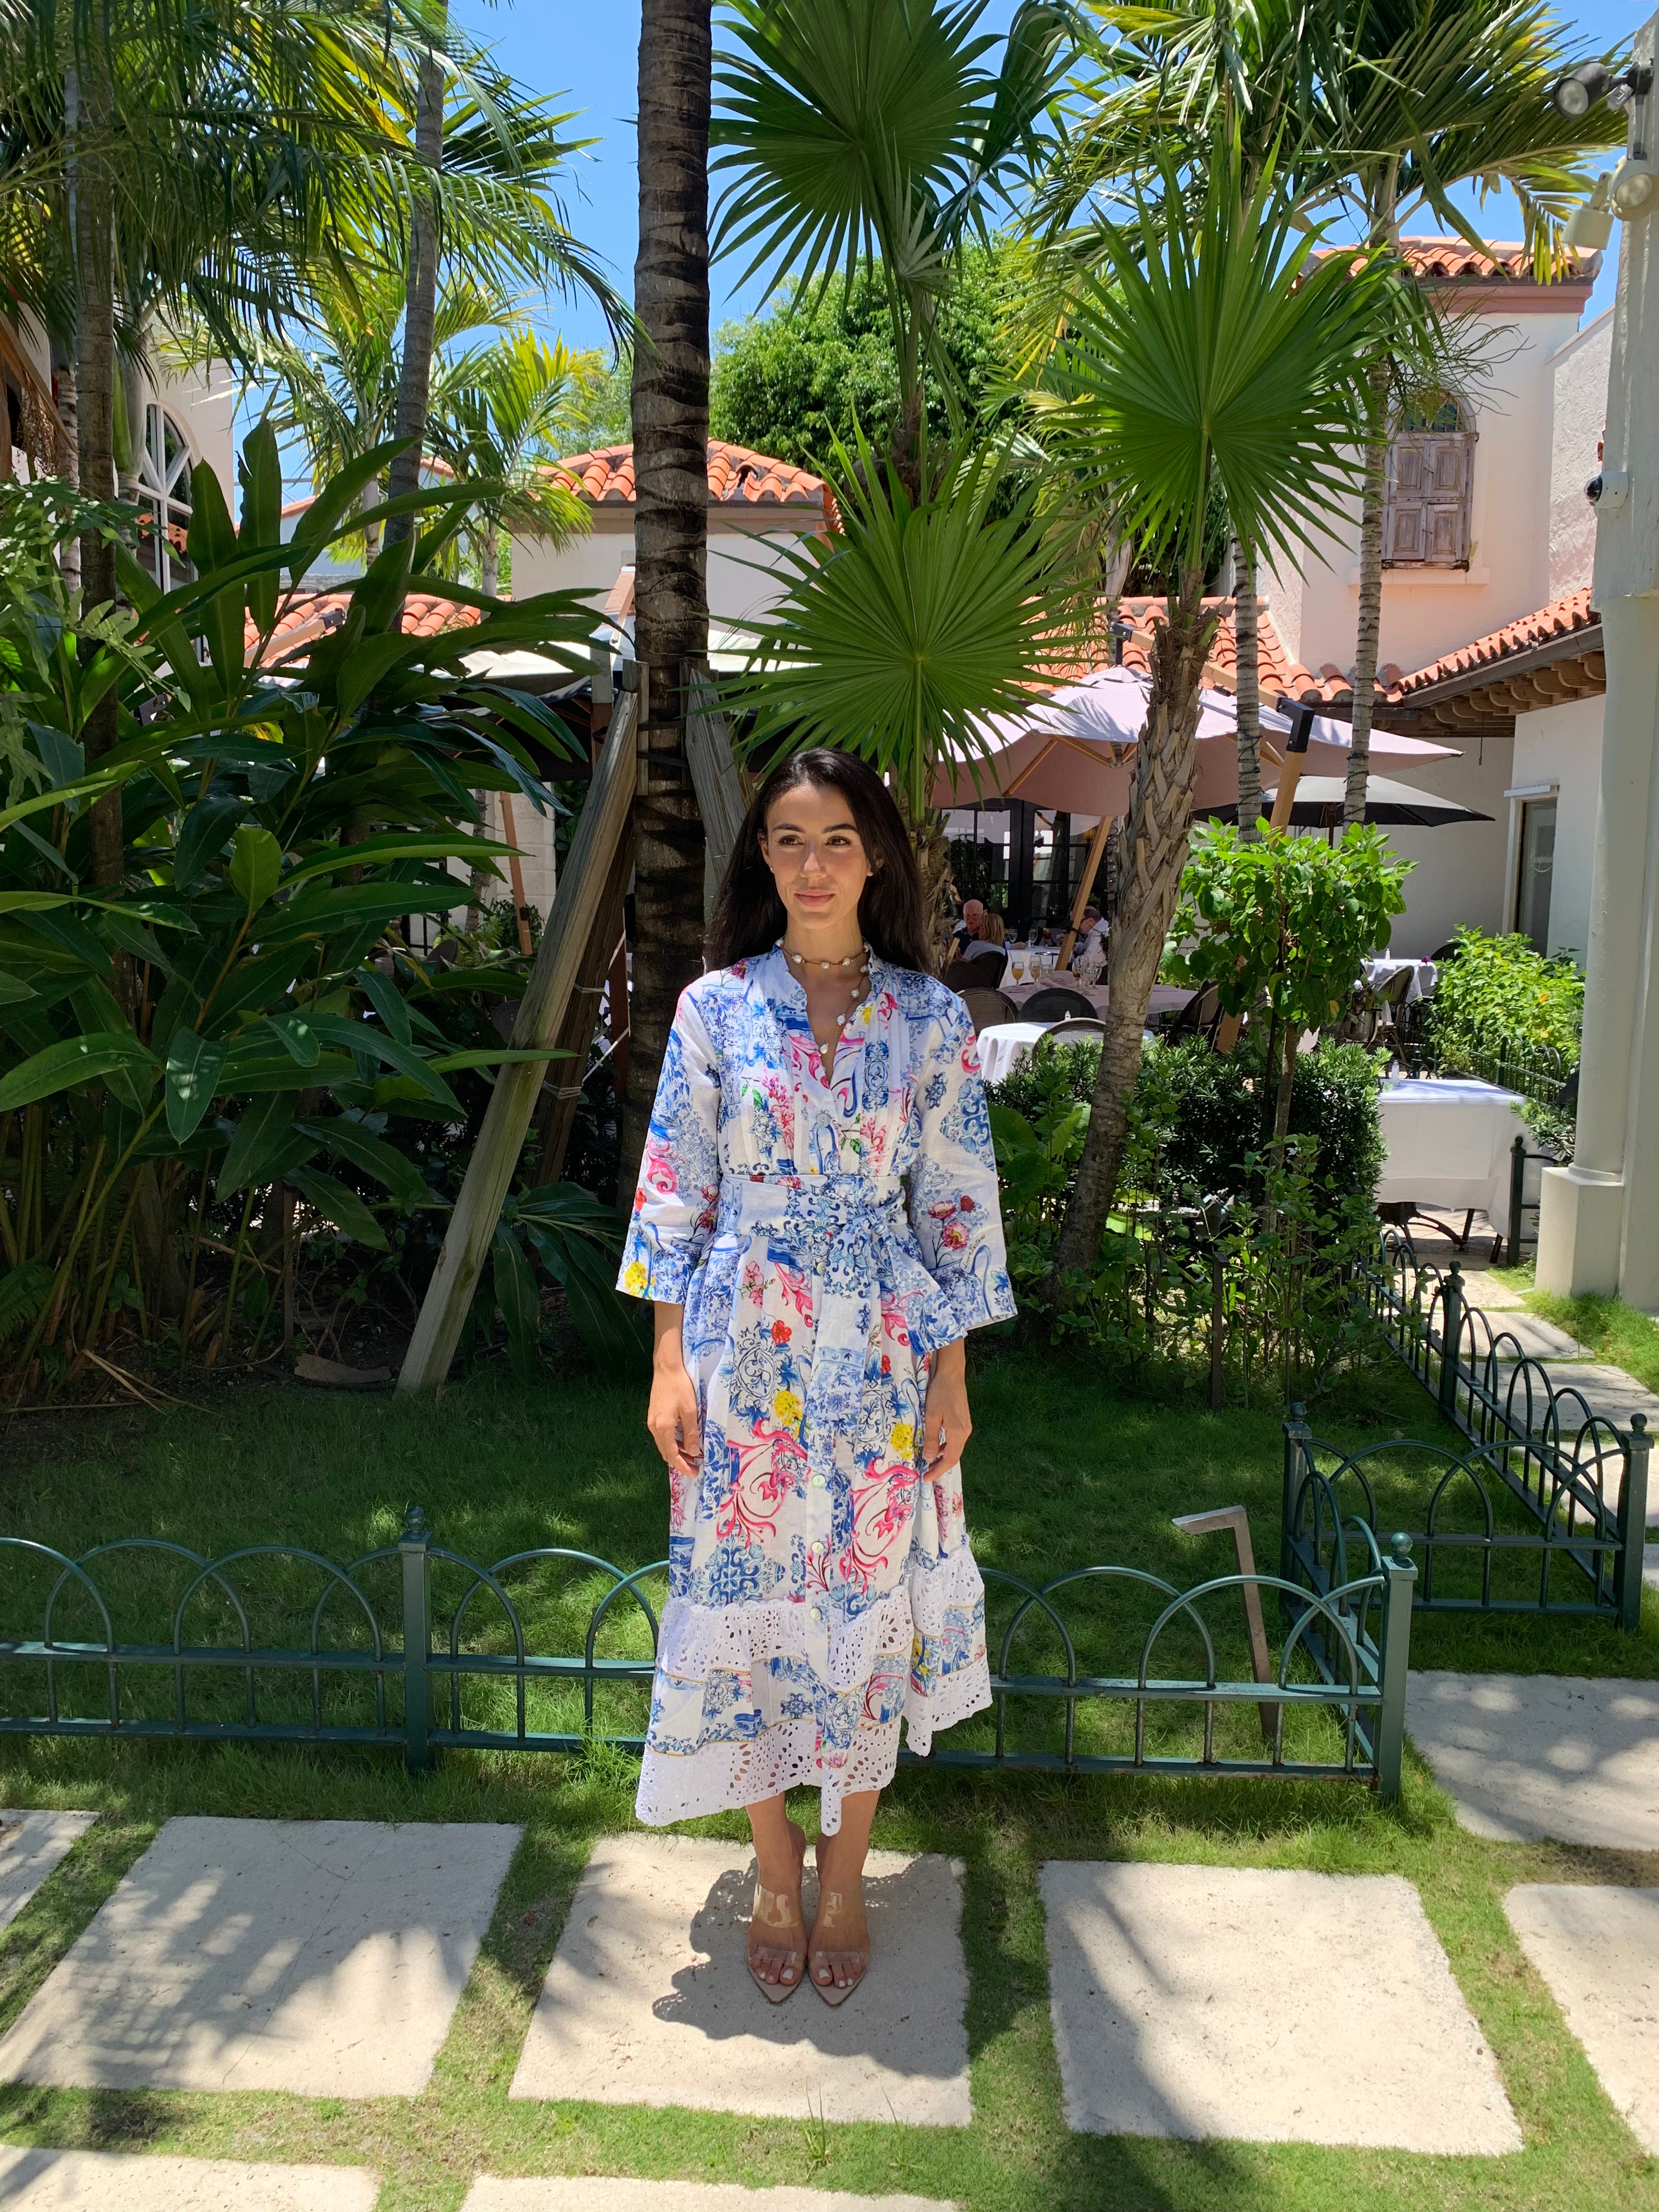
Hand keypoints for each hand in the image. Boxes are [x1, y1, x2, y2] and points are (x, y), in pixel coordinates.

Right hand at [647, 1305, 700, 1477]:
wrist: (666, 1368)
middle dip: (680, 1462)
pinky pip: (662, 1436)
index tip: (694, 1474)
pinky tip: (683, 1442)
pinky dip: (673, 1443)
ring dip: (676, 1453)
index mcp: (663, 1427)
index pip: (672, 1454)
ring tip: (691, 1457)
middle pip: (665, 1452)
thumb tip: (694, 1452)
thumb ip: (691, 1433)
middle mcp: (654, 1427)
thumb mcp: (691, 1410)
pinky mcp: (654, 1416)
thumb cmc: (680, 1387)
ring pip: (664, 1444)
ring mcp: (652, 1421)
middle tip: (694, 1468)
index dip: (683, 1466)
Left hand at [922, 1341, 970, 1473]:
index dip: (938, 1471)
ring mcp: (966, 1427)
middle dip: (940, 1466)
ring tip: (930, 1463)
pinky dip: (946, 1447)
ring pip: (955, 1448)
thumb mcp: (931, 1416)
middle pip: (954, 1456)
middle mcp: (965, 1432)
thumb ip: (931, 1438)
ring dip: (943, 1457)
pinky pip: (955, 1440)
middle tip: (926, 1474)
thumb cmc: (939, 1393)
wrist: (951, 1374)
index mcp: (958, 1433)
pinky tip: (937, 1446)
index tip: (926, 1479)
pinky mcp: (964, 1421)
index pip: (949, 1459)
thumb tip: (929, 1459)